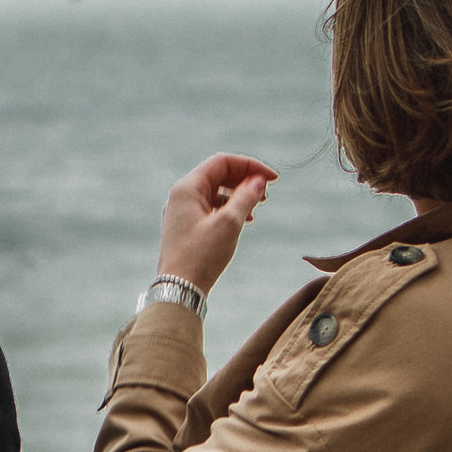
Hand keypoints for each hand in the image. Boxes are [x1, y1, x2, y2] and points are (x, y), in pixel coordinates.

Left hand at [156, 154, 275, 296]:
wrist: (179, 289)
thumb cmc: (201, 257)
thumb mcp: (229, 223)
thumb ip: (246, 197)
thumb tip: (259, 181)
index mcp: (187, 188)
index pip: (222, 162)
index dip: (250, 166)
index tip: (272, 179)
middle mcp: (181, 195)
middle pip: (218, 175)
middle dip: (244, 180)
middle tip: (266, 193)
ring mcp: (182, 212)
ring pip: (215, 192)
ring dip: (238, 195)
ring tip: (258, 207)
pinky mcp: (185, 227)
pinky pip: (210, 208)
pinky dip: (228, 209)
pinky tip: (244, 220)